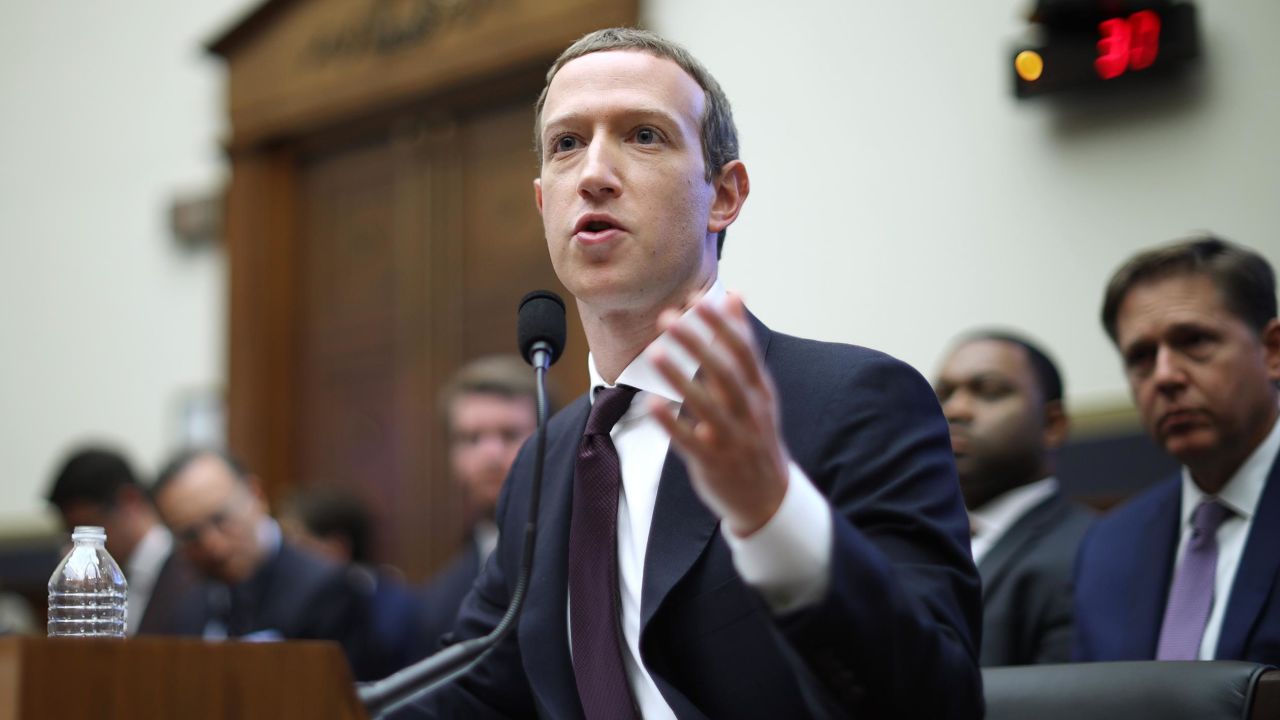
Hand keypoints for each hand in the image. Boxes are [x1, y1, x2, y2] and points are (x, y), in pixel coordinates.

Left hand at [649, 293, 790, 536]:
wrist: (768, 498)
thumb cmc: (755, 433)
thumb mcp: (757, 390)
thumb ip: (741, 345)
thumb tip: (735, 296)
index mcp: (759, 391)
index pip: (742, 352)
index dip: (720, 325)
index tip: (696, 299)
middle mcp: (748, 412)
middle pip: (724, 373)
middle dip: (697, 343)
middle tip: (668, 318)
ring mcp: (731, 438)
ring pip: (705, 405)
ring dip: (679, 377)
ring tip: (655, 352)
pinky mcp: (712, 462)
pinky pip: (688, 441)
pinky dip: (671, 422)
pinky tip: (651, 404)